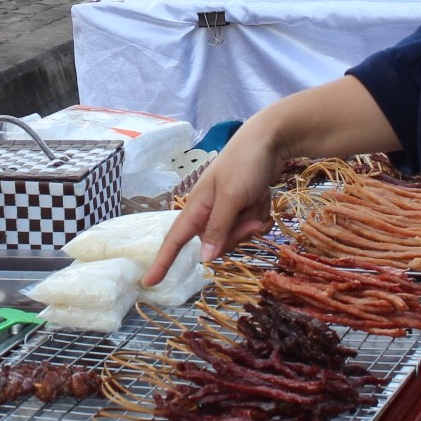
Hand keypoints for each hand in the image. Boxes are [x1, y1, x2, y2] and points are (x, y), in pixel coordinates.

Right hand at [141, 118, 280, 285]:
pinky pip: (252, 225)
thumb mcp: (230, 196)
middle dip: (237, 233)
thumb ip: (218, 228)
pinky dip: (261, 213)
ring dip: (252, 220)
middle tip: (250, 214)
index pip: (174, 240)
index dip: (162, 261)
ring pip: (238, 236)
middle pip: (217, 244)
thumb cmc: (244, 164)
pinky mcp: (243, 207)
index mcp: (197, 207)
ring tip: (258, 197)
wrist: (270, 139)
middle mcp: (209, 211)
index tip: (149, 282)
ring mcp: (227, 209)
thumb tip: (204, 259)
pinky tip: (263, 195)